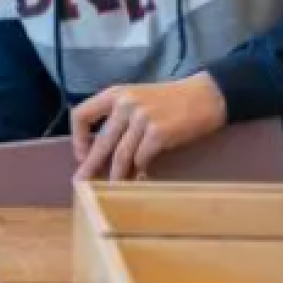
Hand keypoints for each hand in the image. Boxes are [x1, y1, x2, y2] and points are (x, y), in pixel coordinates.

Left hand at [72, 74, 227, 181]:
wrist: (204, 96)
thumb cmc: (168, 101)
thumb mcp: (136, 99)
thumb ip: (118, 118)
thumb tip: (101, 151)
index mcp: (114, 94)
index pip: (82, 114)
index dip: (78, 137)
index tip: (82, 154)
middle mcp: (125, 104)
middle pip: (101, 141)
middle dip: (91, 165)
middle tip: (81, 182)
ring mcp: (142, 118)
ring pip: (121, 155)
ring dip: (116, 175)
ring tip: (111, 188)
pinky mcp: (158, 133)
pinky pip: (141, 158)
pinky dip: (139, 171)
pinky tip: (140, 178)